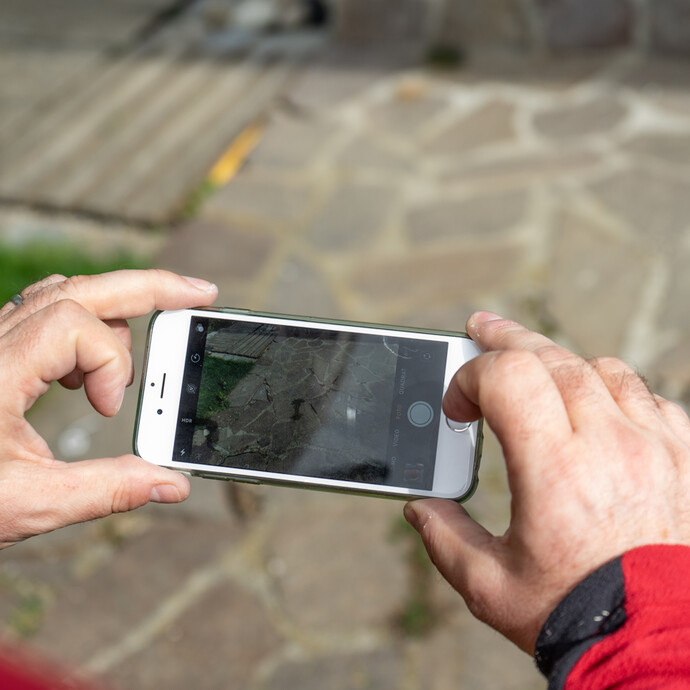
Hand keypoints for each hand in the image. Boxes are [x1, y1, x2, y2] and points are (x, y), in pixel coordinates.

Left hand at [0, 270, 217, 547]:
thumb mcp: (26, 503)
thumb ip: (105, 490)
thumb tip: (171, 484)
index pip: (74, 325)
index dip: (110, 361)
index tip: (109, 407)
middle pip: (81, 287)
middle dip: (149, 288)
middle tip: (199, 294)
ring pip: (66, 292)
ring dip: (116, 308)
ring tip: (149, 339)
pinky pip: (49, 310)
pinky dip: (88, 323)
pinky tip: (94, 361)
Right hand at [404, 311, 689, 653]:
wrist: (659, 649)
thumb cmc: (574, 617)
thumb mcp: (489, 585)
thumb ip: (444, 537)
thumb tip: (419, 506)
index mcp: (555, 472)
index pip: (508, 377)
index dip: (470, 376)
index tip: (457, 406)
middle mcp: (608, 446)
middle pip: (551, 357)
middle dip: (506, 340)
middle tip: (480, 329)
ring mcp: (654, 447)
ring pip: (601, 368)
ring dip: (558, 363)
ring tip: (534, 370)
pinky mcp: (683, 459)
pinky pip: (648, 397)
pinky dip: (612, 391)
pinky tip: (594, 407)